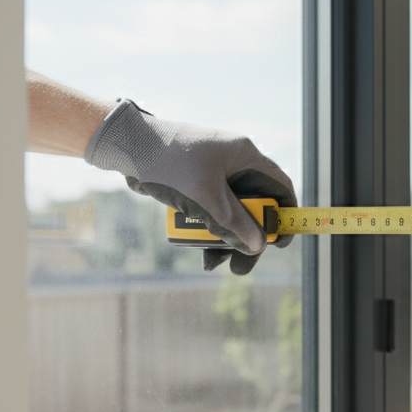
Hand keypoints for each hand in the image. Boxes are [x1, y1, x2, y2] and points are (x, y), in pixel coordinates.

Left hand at [85, 100, 296, 274]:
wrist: (125, 146)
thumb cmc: (167, 162)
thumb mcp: (204, 196)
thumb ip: (233, 222)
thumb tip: (257, 245)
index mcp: (245, 156)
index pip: (280, 186)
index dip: (286, 215)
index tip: (281, 243)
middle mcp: (234, 164)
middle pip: (256, 207)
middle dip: (249, 237)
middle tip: (241, 266)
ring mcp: (215, 174)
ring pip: (232, 213)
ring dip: (226, 238)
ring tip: (213, 262)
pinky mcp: (197, 183)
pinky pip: (212, 211)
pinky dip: (207, 230)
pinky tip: (197, 249)